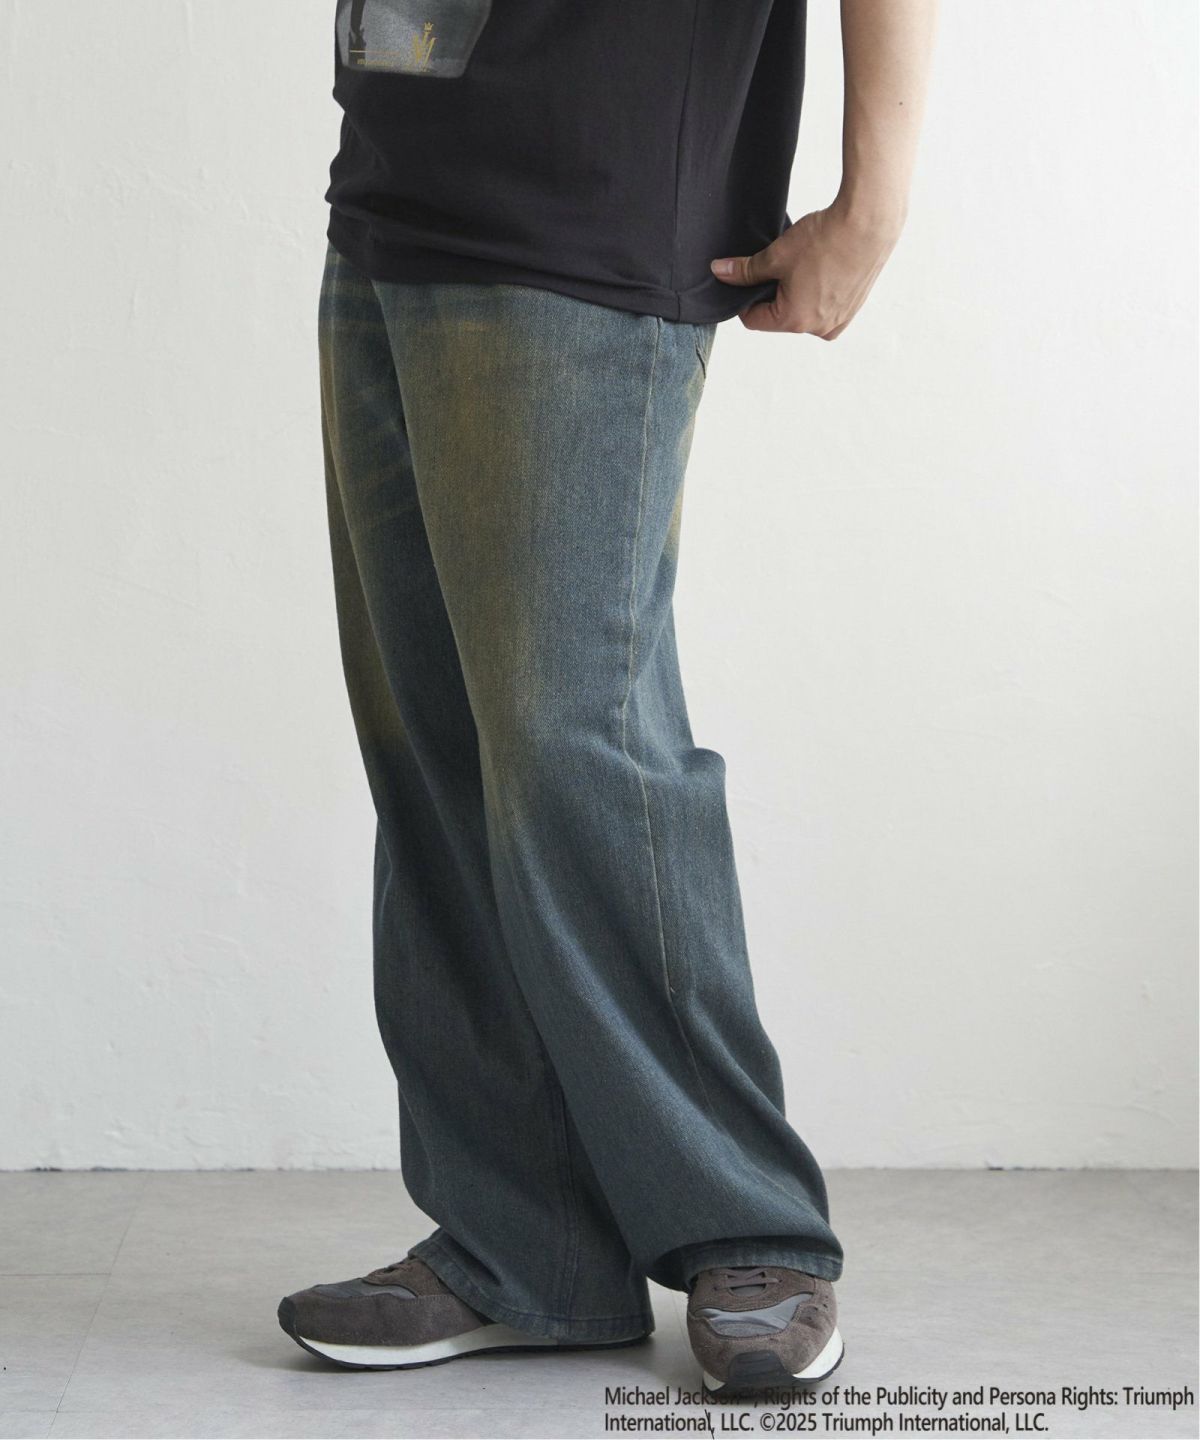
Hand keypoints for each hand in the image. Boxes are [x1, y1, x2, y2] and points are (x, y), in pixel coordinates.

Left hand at [710, 203, 901, 338]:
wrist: (869, 223)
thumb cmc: (825, 239)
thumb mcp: (776, 255)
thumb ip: (745, 270)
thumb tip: (720, 272)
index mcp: (794, 321)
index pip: (754, 320)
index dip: (745, 298)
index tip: (747, 278)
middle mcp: (819, 329)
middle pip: (780, 317)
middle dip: (774, 294)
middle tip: (779, 265)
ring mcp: (839, 320)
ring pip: (803, 312)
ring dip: (797, 293)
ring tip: (805, 264)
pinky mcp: (854, 308)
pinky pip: (825, 307)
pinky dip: (818, 291)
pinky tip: (822, 266)